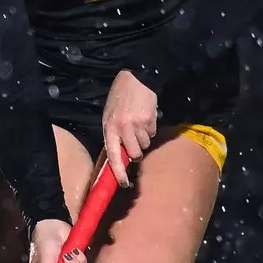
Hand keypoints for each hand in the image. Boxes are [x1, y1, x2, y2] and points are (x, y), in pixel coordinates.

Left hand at [102, 70, 157, 187]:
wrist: (135, 79)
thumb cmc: (119, 99)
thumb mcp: (109, 117)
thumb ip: (113, 136)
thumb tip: (120, 156)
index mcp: (109, 129)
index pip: (113, 156)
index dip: (118, 172)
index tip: (124, 184)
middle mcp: (122, 129)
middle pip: (135, 154)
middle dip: (137, 151)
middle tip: (135, 140)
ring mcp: (137, 125)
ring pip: (145, 145)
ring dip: (144, 137)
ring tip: (139, 123)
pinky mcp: (150, 120)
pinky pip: (152, 133)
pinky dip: (150, 128)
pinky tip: (145, 117)